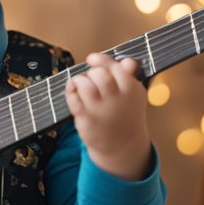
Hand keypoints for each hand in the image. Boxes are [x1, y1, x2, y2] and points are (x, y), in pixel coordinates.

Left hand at [64, 52, 150, 179]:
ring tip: (80, 85)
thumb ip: (129, 77)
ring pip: (85, 85)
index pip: (116, 68)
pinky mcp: (87, 120)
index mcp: (131, 90)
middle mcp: (117, 100)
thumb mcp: (133, 96)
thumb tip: (128, 61)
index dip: (101, 60)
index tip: (92, 59)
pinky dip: (70, 91)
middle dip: (91, 72)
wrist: (123, 146)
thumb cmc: (125, 115)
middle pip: (100, 75)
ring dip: (79, 81)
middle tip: (90, 79)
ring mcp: (101, 111)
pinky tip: (73, 92)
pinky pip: (73, 99)